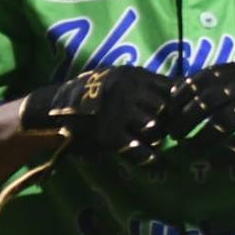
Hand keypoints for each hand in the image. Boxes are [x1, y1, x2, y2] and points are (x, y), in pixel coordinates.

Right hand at [19, 66, 171, 165]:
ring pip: (154, 128)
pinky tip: (153, 159)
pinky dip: (147, 156)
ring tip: (154, 142)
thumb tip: (181, 87)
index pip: (171, 87)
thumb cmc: (92, 94)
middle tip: (167, 130)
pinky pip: (137, 149)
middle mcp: (128, 90)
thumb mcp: (117, 78)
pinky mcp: (109, 135)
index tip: (176, 112)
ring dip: (157, 137)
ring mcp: (118, 112)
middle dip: (169, 121)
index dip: (177, 102)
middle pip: (165, 108)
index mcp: (133, 75)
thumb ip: (144, 82)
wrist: (53, 109)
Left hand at [165, 63, 234, 154]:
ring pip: (222, 123)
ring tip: (189, 149)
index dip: (184, 92)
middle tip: (174, 132)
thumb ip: (232, 80)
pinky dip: (226, 155)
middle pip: (209, 100)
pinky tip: (215, 164)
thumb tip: (191, 88)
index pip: (205, 76)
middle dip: (187, 117)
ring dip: (202, 138)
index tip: (169, 106)